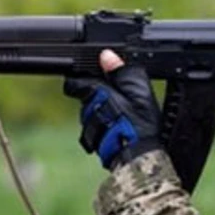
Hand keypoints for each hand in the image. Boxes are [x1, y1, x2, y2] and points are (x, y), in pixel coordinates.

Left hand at [63, 50, 161, 168]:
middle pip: (85, 99)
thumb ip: (122, 71)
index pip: (73, 82)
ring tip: (122, 118)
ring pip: (91, 116)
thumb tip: (106, 56)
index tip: (94, 79)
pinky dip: (106, 131)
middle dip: (98, 97)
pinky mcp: (95, 145)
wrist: (140, 158)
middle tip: (119, 100)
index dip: (82, 79)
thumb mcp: (139, 90)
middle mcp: (87, 111)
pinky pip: (96, 133)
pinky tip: (120, 131)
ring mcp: (89, 130)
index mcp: (95, 94)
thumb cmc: (140, 125)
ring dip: (102, 115)